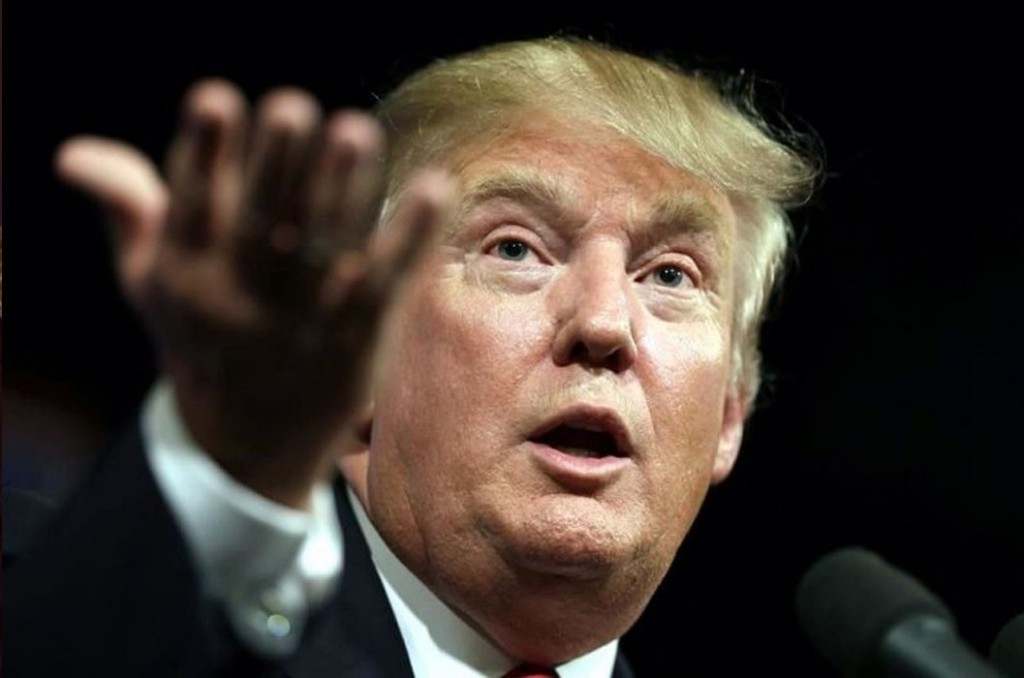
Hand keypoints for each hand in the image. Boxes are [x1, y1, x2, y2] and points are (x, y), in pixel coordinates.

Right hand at [57, 80, 451, 507]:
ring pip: (323, 251)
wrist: (247, 443)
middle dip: (277, 166)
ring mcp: (304, 324)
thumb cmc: (202, 337)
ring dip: (343, 191)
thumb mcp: (151, 282)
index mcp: (189, 275)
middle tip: (294, 107)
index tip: (216, 98)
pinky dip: (409, 238)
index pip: (192, 208)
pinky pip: (385, 285)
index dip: (203, 155)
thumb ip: (128, 211)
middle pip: (262, 226)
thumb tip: (74, 153)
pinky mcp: (358, 341)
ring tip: (357, 129)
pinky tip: (434, 188)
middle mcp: (243, 299)